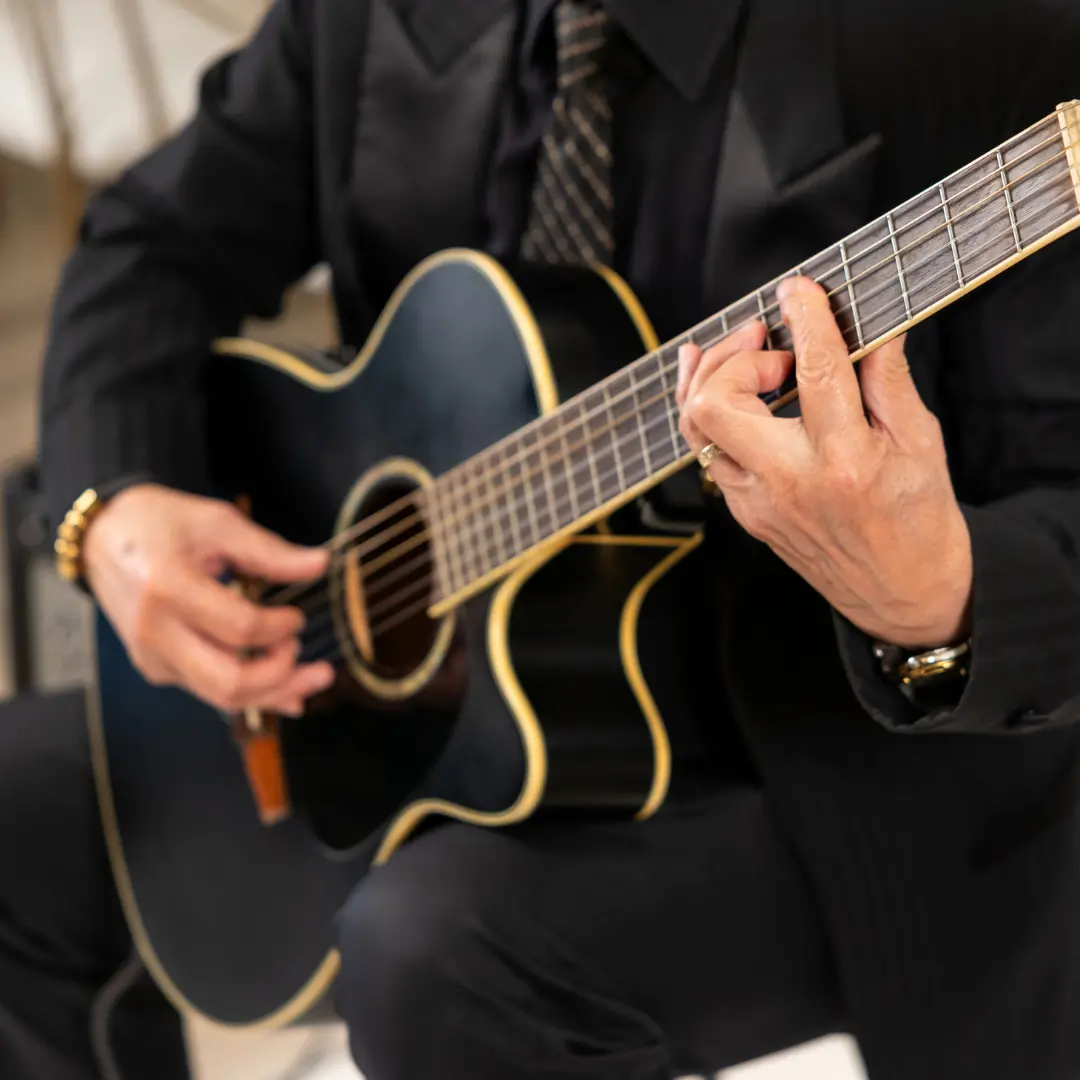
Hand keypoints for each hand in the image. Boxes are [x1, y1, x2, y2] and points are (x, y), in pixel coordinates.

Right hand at [84, 484, 333, 714]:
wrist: (102, 538)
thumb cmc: (160, 523)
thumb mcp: (217, 523)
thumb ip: (270, 551)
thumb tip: (321, 564)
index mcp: (168, 589)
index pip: (238, 629)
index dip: (278, 628)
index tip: (297, 616)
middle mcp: (156, 632)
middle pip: (228, 682)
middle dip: (280, 675)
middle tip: (304, 651)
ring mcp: (153, 657)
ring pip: (221, 697)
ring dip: (274, 693)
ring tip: (314, 678)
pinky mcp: (156, 668)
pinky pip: (209, 691)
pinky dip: (251, 693)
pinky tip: (286, 690)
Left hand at [677, 276, 972, 646]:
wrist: (904, 597)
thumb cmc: (919, 520)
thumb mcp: (920, 442)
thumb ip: (888, 378)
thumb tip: (871, 324)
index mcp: (844, 462)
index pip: (814, 373)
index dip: (805, 319)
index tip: (799, 289)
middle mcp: (788, 483)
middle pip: (715, 404)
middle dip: (734, 357)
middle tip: (771, 346)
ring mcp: (757, 502)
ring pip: (695, 428)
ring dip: (713, 380)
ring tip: (752, 358)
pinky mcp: (745, 513)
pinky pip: (709, 452)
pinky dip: (714, 413)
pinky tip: (736, 389)